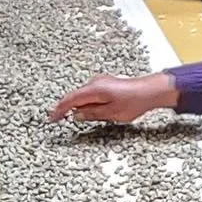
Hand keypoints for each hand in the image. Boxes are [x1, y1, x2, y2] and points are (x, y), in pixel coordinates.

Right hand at [48, 73, 177, 123]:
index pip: (70, 100)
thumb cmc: (133, 103)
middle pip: (75, 97)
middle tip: (60, 120)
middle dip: (68, 109)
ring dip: (81, 107)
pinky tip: (97, 111)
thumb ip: (92, 114)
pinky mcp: (106, 84)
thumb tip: (76, 115)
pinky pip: (91, 94)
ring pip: (83, 96)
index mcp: (94, 90)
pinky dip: (88, 103)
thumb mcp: (111, 114)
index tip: (51, 118)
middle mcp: (95, 82)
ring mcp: (100, 82)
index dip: (59, 109)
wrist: (150, 91)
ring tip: (90, 117)